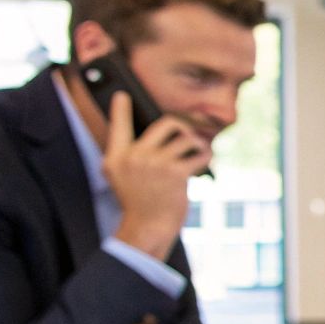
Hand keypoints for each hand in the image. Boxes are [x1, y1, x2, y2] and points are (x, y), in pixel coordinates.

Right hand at [104, 92, 209, 260]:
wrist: (148, 227)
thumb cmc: (141, 203)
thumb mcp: (123, 179)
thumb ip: (132, 157)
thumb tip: (161, 138)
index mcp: (117, 157)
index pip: (118, 128)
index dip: (120, 110)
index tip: (122, 96)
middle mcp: (134, 156)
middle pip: (167, 123)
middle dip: (184, 126)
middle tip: (190, 134)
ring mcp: (155, 163)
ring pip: (188, 139)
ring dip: (199, 144)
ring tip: (200, 150)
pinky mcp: (175, 172)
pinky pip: (199, 155)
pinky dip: (207, 156)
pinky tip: (207, 160)